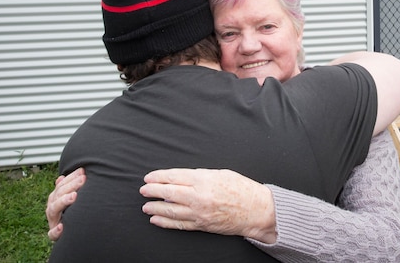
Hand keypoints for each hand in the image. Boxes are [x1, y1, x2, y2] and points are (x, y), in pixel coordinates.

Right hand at [46, 167, 85, 241]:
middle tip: (83, 179)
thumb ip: (66, 189)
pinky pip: (52, 234)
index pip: (61, 185)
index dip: (71, 177)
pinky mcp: (54, 235)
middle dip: (71, 185)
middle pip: (59, 194)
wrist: (67, 235)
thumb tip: (61, 177)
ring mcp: (52, 221)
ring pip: (54, 209)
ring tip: (73, 196)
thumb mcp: (67, 201)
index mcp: (55, 198)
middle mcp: (52, 208)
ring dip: (63, 202)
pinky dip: (56, 231)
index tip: (82, 171)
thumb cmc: (69, 215)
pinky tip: (61, 227)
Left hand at [140, 168, 276, 243]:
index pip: (174, 177)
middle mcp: (199, 196)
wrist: (257, 210)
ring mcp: (200, 213)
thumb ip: (201, 175)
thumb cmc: (242, 189)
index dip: (159, 177)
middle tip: (143, 190)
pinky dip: (166, 222)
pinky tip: (156, 220)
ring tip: (146, 206)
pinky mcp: (202, 225)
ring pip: (171, 210)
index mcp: (204, 180)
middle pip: (169, 193)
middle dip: (152, 191)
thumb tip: (182, 177)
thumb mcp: (221, 173)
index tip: (149, 177)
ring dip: (155, 207)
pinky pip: (179, 224)